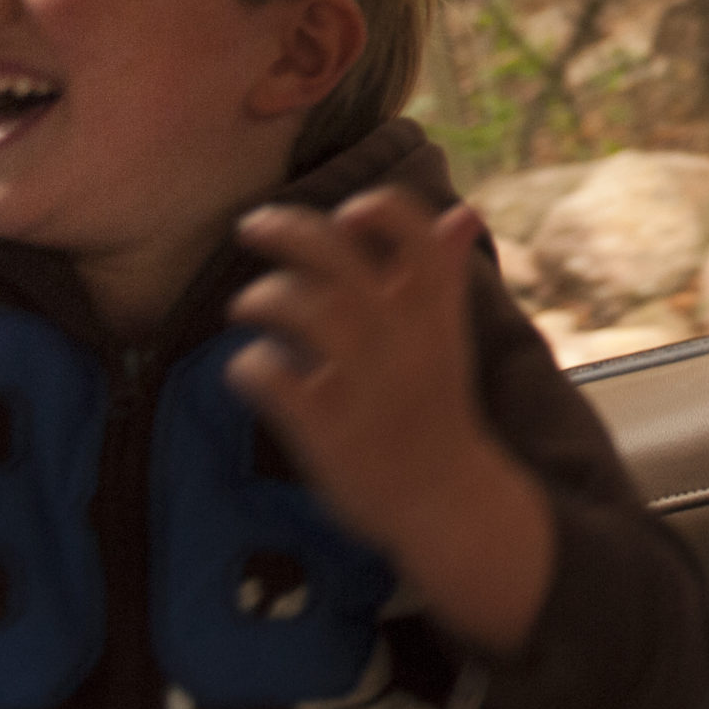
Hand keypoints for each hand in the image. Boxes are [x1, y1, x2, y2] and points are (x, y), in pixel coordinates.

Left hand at [229, 189, 552, 658]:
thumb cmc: (436, 407)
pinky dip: (249, 365)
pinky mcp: (329, 430)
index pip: (414, 232)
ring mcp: (365, 384)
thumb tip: (465, 211)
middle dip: (289, 231)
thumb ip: (445, 274)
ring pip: (304, 311)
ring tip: (243, 306)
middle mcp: (403, 338)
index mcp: (434, 310)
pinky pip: (273, 378)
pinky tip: (251, 370)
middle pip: (340, 261)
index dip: (378, 210)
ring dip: (262, 296)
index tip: (347, 217)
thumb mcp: (450, 336)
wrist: (444, 499)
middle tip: (250, 226)